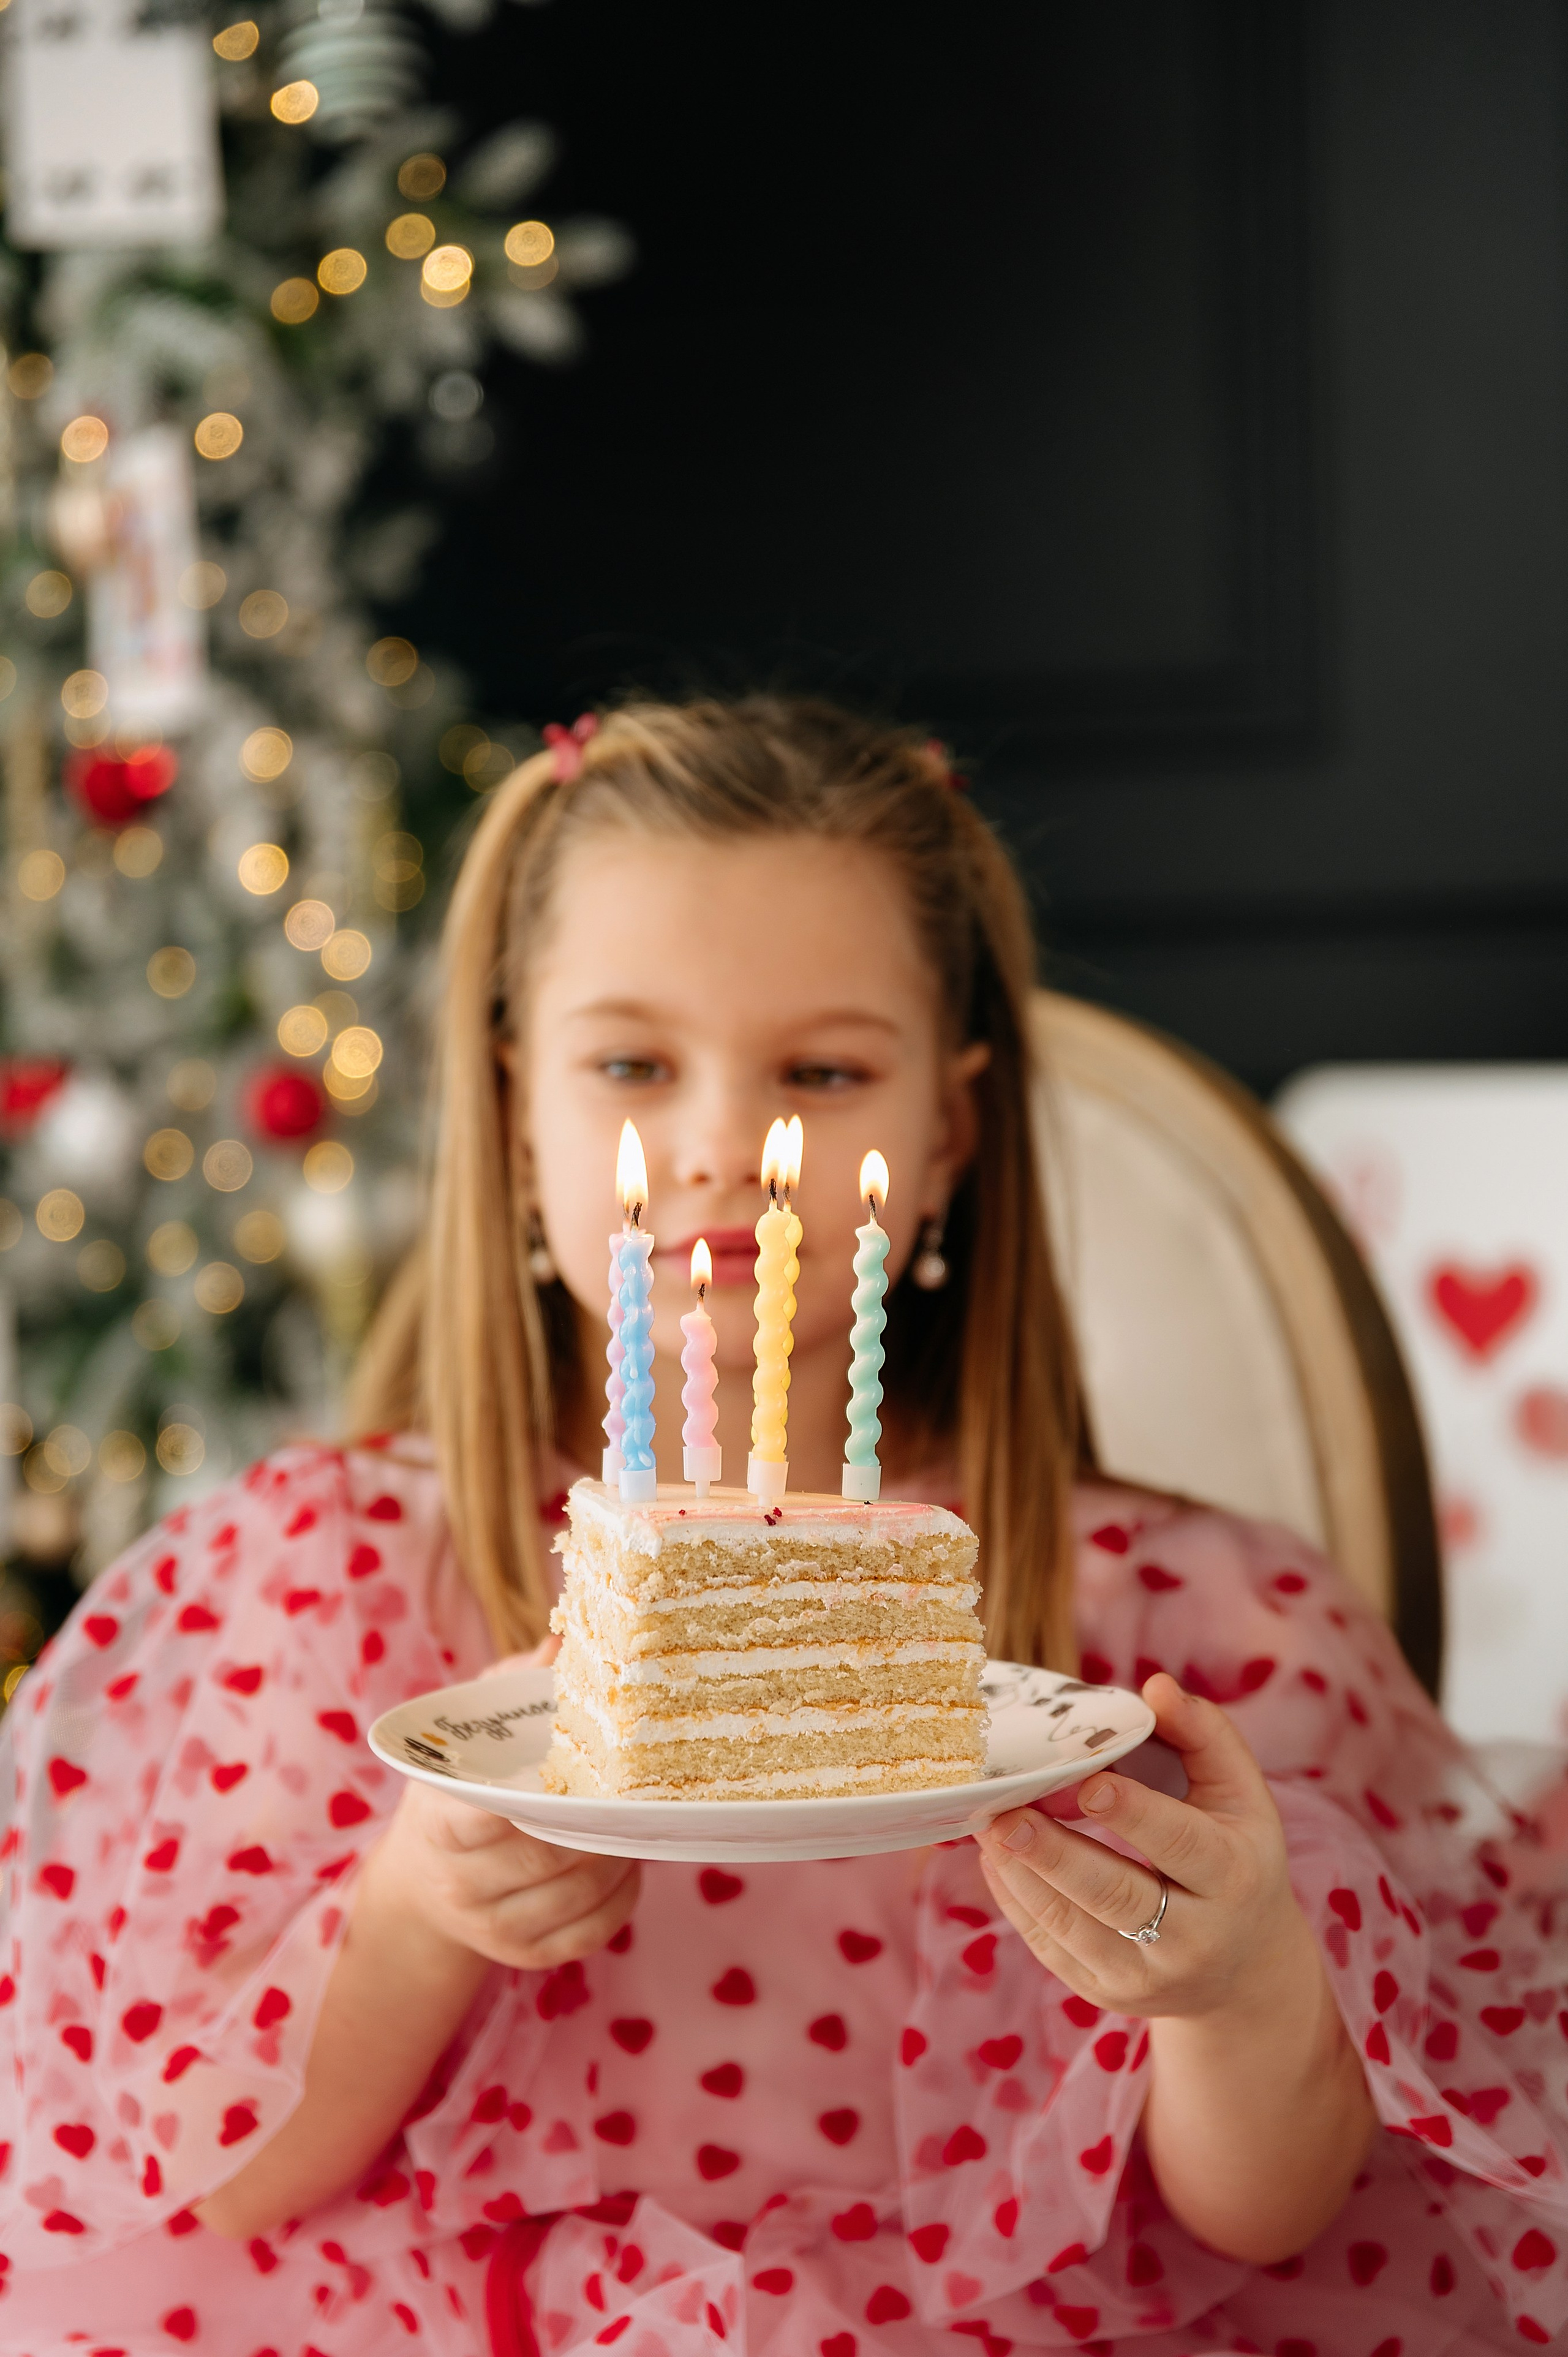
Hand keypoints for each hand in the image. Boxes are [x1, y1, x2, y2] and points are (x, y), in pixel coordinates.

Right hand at [375, 1634, 638, 1972]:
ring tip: (636, 1819)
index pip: (484, 1817)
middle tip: (632, 1787)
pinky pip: (587, 1935)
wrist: (422, 1882)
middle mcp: (461, 1883)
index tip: (576, 1768)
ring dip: (618, 1855)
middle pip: (547, 1855)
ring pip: (576, 1894)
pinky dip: (621, 1901)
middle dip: (594, 1820)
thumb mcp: (467, 1736)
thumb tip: (560, 1644)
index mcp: (439, 1823)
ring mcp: (492, 1927)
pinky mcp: (523, 1956)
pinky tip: (629, 1864)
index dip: (534, 1797)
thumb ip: (509, 1689)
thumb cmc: (456, 1790)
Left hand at [974, 1672, 1310, 2021]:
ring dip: (1022, 1874)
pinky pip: (1052, 1948)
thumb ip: (1203, 1734)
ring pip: (1073, 1927)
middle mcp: (1193, 1937)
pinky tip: (995, 1859)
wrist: (1246, 1972)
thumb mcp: (1241, 1795)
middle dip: (1056, 1854)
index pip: (1181, 1845)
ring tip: (986, 1825)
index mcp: (1233, 1876)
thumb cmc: (1237, 1857)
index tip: (1088, 1783)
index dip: (1135, 1814)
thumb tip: (1154, 1686)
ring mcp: (1147, 1975)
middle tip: (1005, 1815)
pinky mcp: (1107, 1993)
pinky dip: (1017, 1902)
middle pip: (1117, 1895)